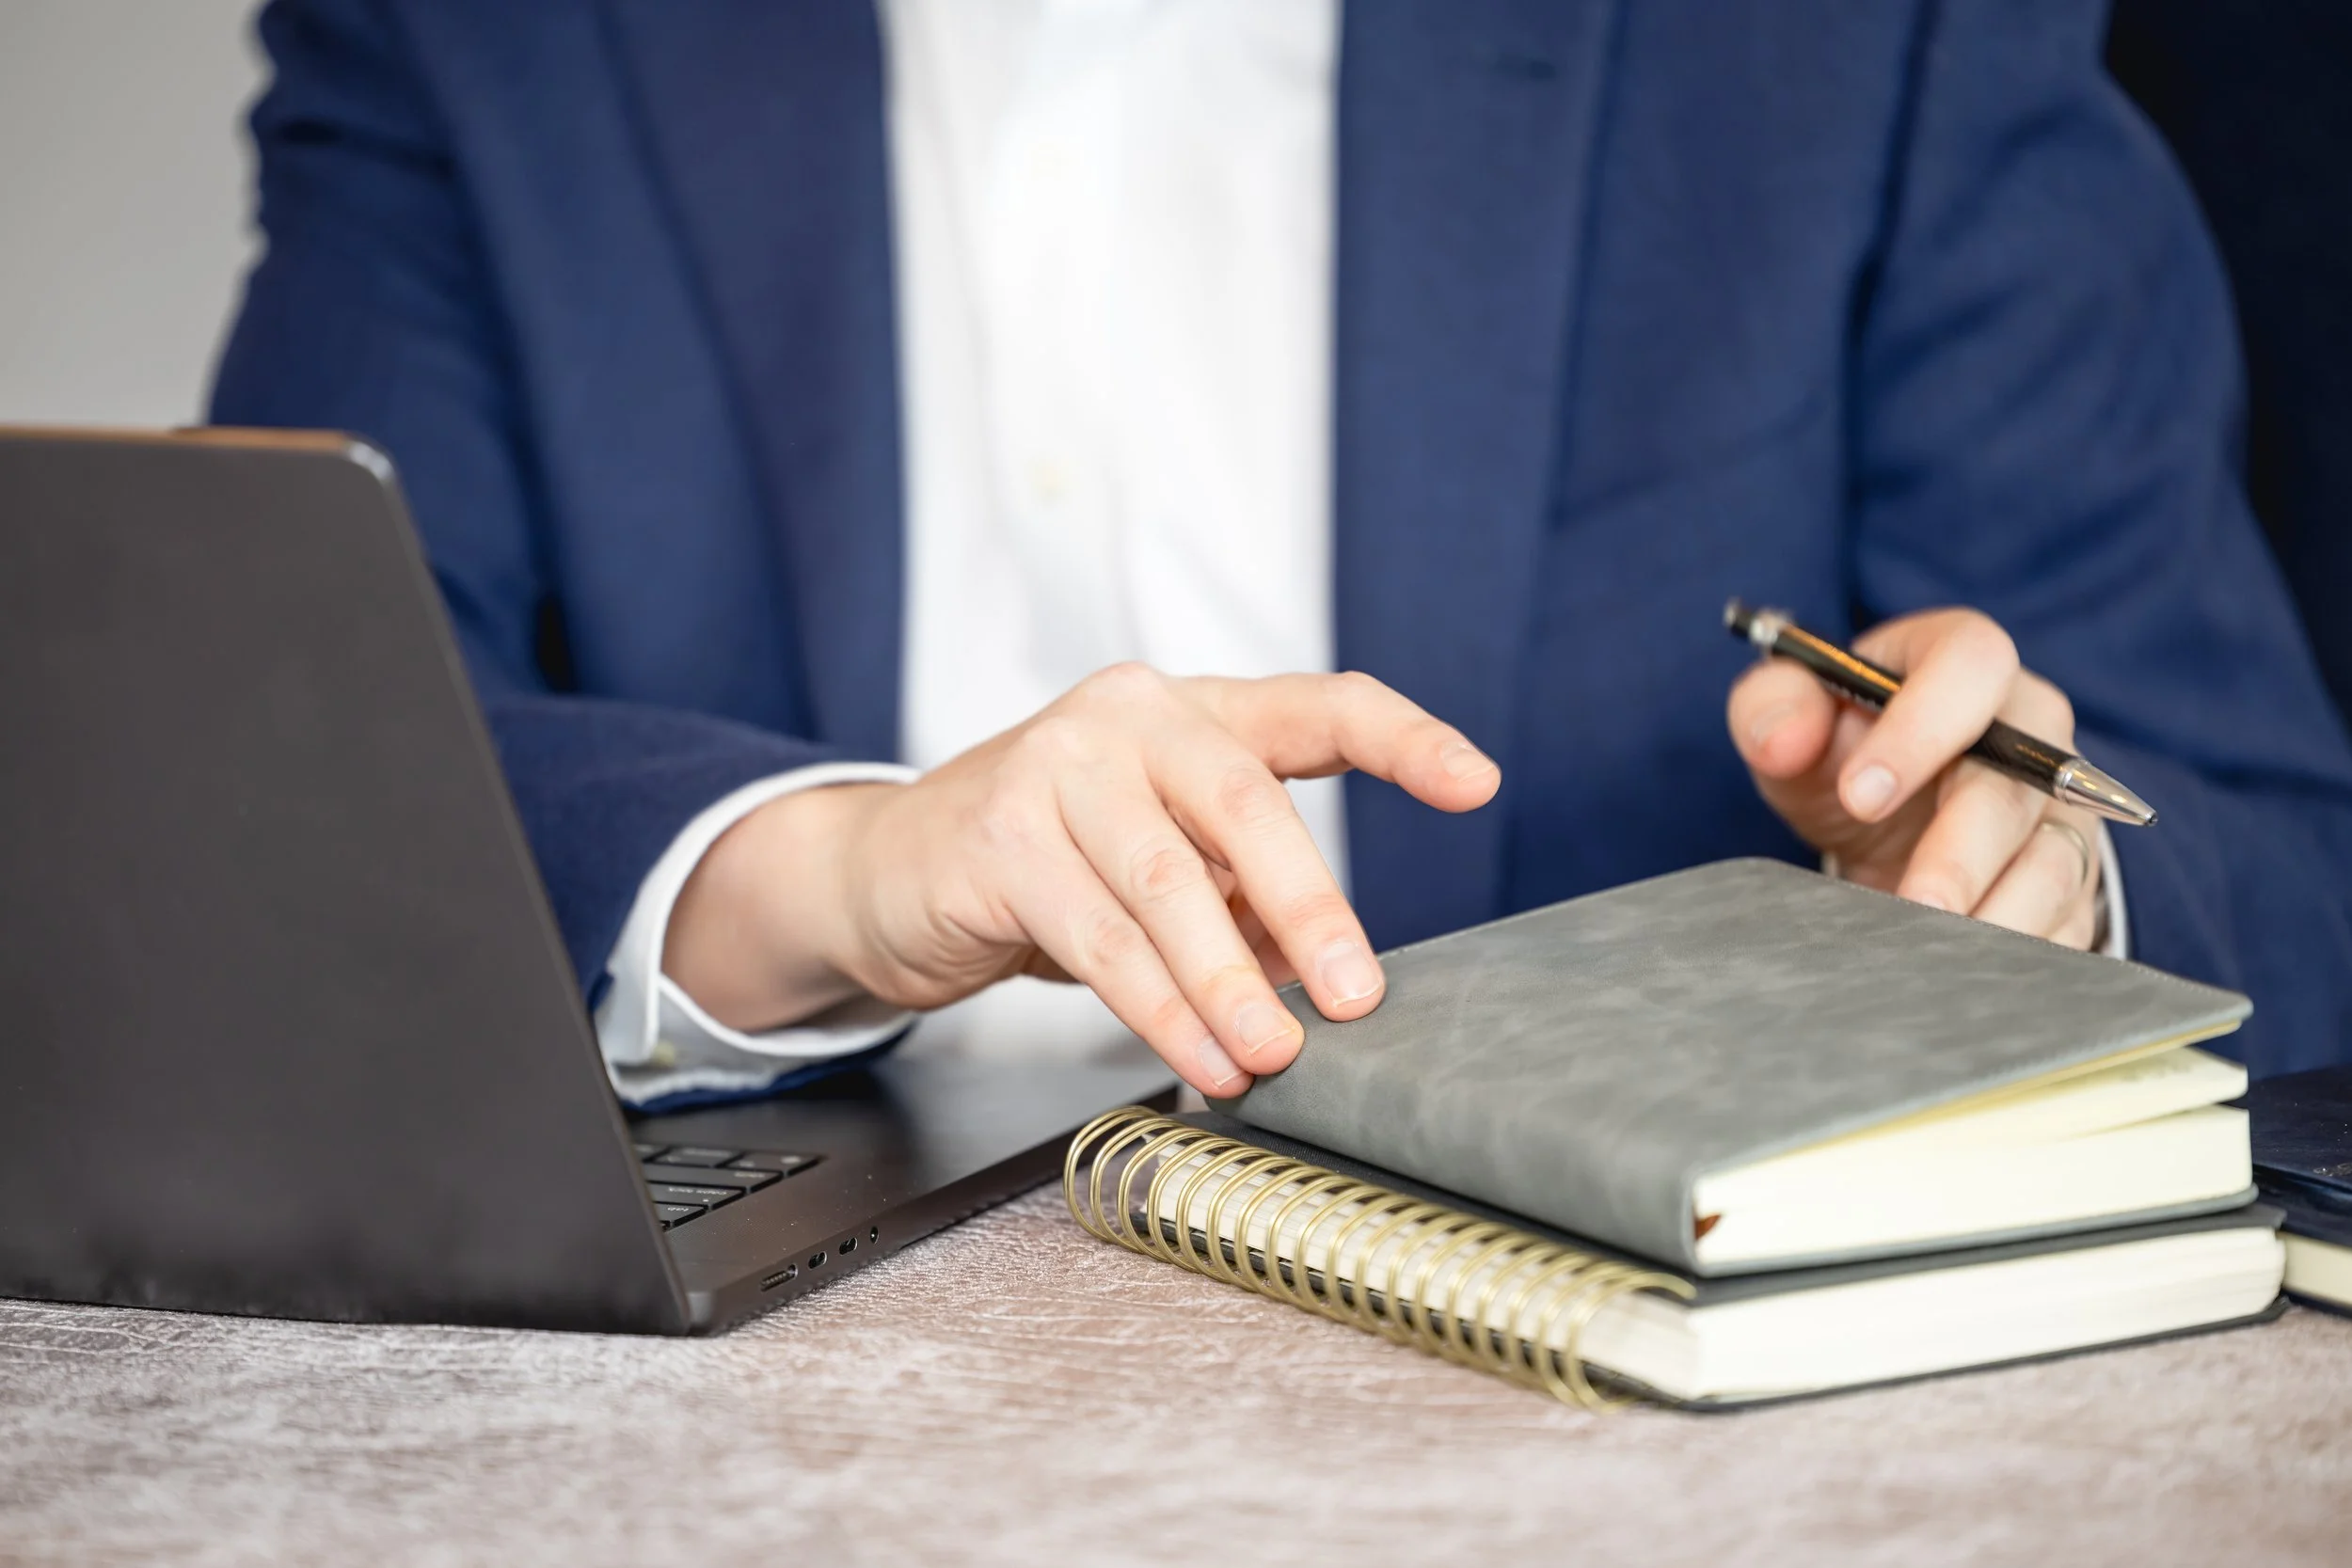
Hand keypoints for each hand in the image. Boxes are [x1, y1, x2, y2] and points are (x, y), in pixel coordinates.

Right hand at [664, 664, 1501, 1094]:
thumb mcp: (1158, 866)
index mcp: (1191, 712)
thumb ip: (1241, 899)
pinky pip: (1097, 936)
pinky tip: (1196, 1055)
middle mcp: (1127, 717)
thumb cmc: (1047, 865)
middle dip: (1310, 907)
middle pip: (1242, 799)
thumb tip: (1325, 976)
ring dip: (1227, 983)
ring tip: (1274, 1055)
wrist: (886, 870)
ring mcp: (1055, 766)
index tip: (1479, 784)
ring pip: (1166, 882)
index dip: (1403, 740)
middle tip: (1356, 996)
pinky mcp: (998, 837)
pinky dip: (1157, 1008)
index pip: (1319, 705)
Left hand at [1727, 608, 2102, 948]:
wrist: (1881, 812)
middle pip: (2018, 784)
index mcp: (1964, 662)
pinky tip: (1967, 982)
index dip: (1923, 725)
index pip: (1971, 664)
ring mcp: (2062, 807)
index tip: (1859, 794)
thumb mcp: (1792, 719)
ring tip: (1935, 960)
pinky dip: (2021, 960)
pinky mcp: (2071, 879)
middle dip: (1962, 853)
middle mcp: (2031, 729)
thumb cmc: (1841, 750)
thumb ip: (1772, 709)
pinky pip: (2065, 923)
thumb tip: (1781, 739)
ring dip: (1997, 919)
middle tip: (1912, 908)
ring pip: (2053, 863)